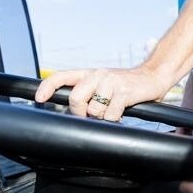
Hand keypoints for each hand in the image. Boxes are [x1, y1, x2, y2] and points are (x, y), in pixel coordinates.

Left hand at [35, 65, 167, 120]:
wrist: (153, 77)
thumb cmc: (126, 85)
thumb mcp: (104, 83)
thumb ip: (88, 92)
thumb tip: (73, 112)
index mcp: (90, 73)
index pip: (62, 76)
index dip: (47, 87)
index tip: (39, 99)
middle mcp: (98, 75)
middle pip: (75, 98)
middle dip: (81, 113)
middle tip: (92, 115)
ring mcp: (111, 83)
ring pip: (94, 110)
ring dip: (102, 117)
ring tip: (112, 110)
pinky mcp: (124, 92)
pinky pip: (111, 115)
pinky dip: (114, 119)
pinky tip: (121, 113)